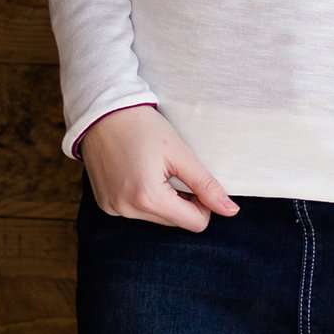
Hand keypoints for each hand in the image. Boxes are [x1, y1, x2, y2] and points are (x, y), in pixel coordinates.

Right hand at [80, 105, 241, 231]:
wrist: (102, 110)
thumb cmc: (142, 126)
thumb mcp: (179, 152)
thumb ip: (206, 184)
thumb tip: (232, 211)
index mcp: (149, 198)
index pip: (195, 223)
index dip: (203, 201)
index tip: (194, 176)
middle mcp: (128, 211)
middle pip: (175, 222)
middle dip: (181, 200)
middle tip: (173, 168)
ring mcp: (113, 210)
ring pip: (156, 218)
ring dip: (162, 199)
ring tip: (153, 167)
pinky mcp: (105, 205)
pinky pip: (136, 211)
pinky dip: (143, 197)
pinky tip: (137, 171)